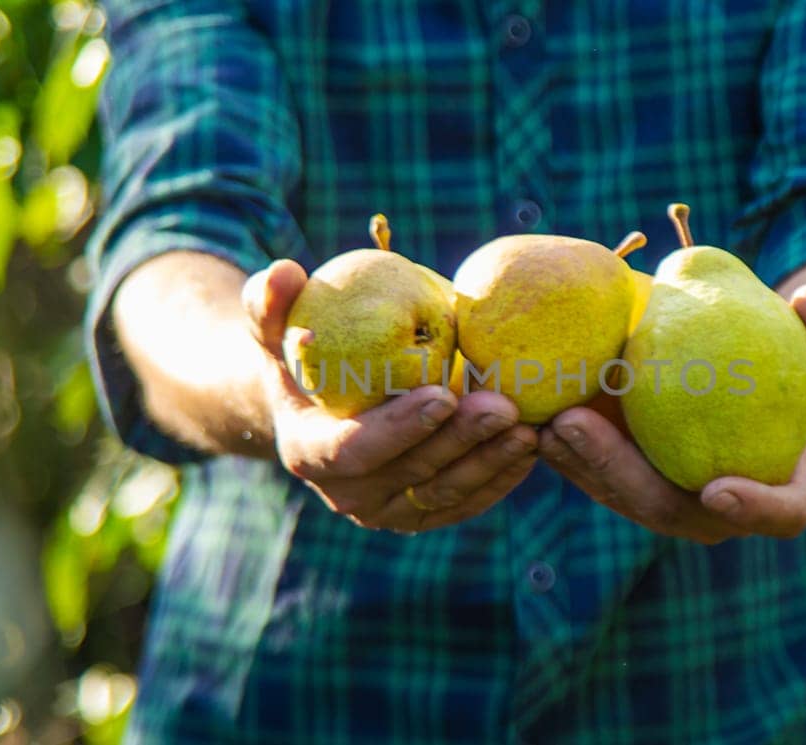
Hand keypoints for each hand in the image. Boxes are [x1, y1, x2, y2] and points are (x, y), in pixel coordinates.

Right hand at [243, 260, 537, 533]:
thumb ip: (272, 301)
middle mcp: (347, 494)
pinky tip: (533, 444)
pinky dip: (501, 476)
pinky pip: (466, 501)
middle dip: (460, 441)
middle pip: (411, 473)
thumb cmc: (303, 353)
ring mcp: (387, 510)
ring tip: (529, 425)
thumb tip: (284, 271)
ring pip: (445, 493)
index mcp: (309, 452)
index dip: (399, 428)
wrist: (322, 401)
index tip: (443, 393)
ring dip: (490, 461)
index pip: (354, 449)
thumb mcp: (277, 325)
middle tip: (504, 405)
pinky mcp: (423, 513)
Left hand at [539, 285, 805, 543]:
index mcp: (783, 491)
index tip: (717, 489)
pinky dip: (566, 449)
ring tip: (543, 421)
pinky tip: (533, 415)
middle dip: (619, 474)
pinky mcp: (632, 484)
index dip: (752, 510)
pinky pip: (595, 474)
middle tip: (576, 425)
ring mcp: (672, 502)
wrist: (761, 387)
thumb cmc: (803, 368)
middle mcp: (722, 512)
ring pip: (621, 497)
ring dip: (578, 463)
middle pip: (670, 511)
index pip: (778, 515)